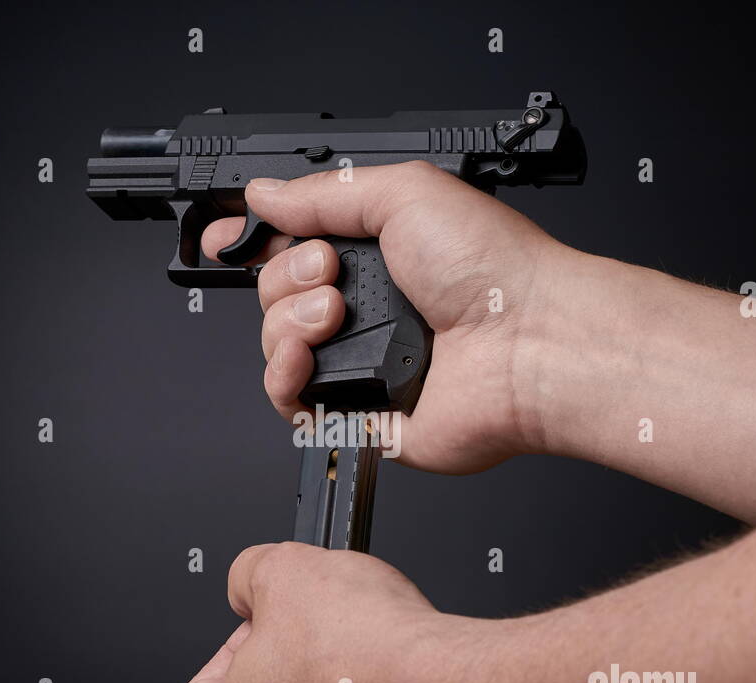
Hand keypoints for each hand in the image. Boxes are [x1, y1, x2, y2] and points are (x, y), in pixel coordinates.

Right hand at [199, 162, 567, 473]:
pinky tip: (307, 354)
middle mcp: (366, 311)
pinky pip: (289, 402)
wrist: (530, 343)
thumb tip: (265, 195)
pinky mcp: (359, 415)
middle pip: (272, 297)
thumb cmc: (493, 268)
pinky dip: (282, 376)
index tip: (225, 238)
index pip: (293, 248)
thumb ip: (323, 194)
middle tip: (330, 271)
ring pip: (274, 347)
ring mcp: (361, 364)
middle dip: (284, 278)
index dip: (254, 244)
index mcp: (378, 257)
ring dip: (286, 322)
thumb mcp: (403, 193)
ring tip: (335, 312)